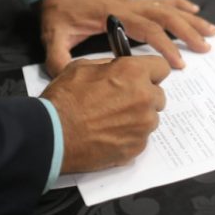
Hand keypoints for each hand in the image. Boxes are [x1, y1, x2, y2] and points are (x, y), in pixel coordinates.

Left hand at [39, 0, 214, 75]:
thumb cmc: (58, 16)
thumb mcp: (53, 38)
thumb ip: (59, 58)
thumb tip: (67, 75)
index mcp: (113, 15)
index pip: (146, 28)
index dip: (164, 45)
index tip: (178, 63)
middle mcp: (128, 5)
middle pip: (165, 16)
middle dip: (188, 33)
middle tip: (206, 49)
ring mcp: (133, 2)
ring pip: (169, 7)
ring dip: (191, 20)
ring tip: (212, 32)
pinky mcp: (134, 2)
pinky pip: (162, 1)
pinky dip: (181, 5)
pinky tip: (195, 11)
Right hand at [41, 56, 168, 173]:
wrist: (52, 135)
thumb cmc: (63, 100)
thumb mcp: (81, 67)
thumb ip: (108, 66)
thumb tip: (118, 68)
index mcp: (133, 73)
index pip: (161, 67)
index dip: (150, 71)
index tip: (143, 76)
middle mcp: (145, 98)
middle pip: (158, 95)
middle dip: (144, 96)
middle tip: (121, 101)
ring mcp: (143, 126)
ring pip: (150, 118)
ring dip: (137, 118)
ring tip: (111, 121)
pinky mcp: (137, 147)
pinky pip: (140, 138)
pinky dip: (129, 136)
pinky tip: (108, 135)